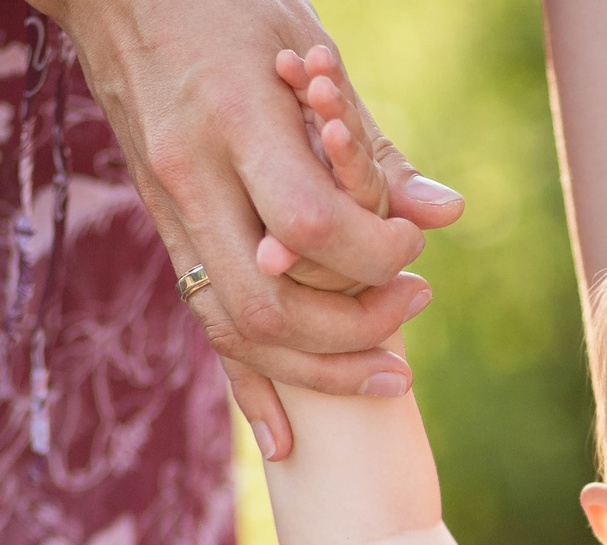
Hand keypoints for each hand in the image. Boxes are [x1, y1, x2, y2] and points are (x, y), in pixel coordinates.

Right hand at [37, 0, 466, 458]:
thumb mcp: (307, 49)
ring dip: (318, 369)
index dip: (375, 257)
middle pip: (269, 302)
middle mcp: (191, 177)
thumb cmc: (226, 6)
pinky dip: (250, 387)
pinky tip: (287, 439)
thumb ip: (371, 145)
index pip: (310, 224)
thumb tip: (444, 217)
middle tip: (413, 307)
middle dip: (353, 330)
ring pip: (236, 330)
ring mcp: (167, 213)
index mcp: (232, 120)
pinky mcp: (163, 234)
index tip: (412, 253)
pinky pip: (204, 328)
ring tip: (389, 368)